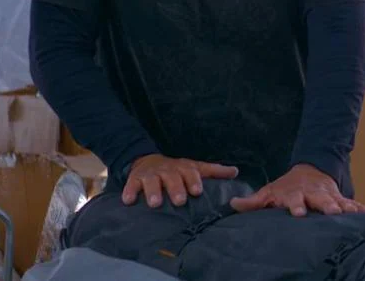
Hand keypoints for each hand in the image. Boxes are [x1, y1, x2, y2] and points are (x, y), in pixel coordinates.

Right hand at [122, 154, 238, 207]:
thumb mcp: (195, 167)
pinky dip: (129, 192)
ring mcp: (151, 175)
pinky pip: (131, 185)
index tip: (197, 191)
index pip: (191, 172)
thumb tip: (236, 172)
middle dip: (176, 188)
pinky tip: (129, 201)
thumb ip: (214, 171)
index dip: (194, 181)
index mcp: (183, 168)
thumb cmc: (177, 170)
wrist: (148, 161)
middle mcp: (168, 170)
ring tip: (155, 203)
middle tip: (180, 201)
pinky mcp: (134, 180)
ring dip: (153, 191)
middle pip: (172, 178)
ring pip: (151, 182)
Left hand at [229, 164, 364, 217]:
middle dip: (327, 206)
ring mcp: (328, 196)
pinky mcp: (340, 199)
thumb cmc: (286, 188)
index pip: (295, 200)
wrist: (310, 172)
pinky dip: (361, 208)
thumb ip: (253, 201)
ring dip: (347, 207)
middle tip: (332, 213)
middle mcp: (314, 194)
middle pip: (320, 200)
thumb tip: (232, 205)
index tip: (298, 213)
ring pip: (339, 202)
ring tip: (356, 214)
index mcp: (295, 193)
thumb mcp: (269, 192)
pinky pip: (352, 203)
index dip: (296, 206)